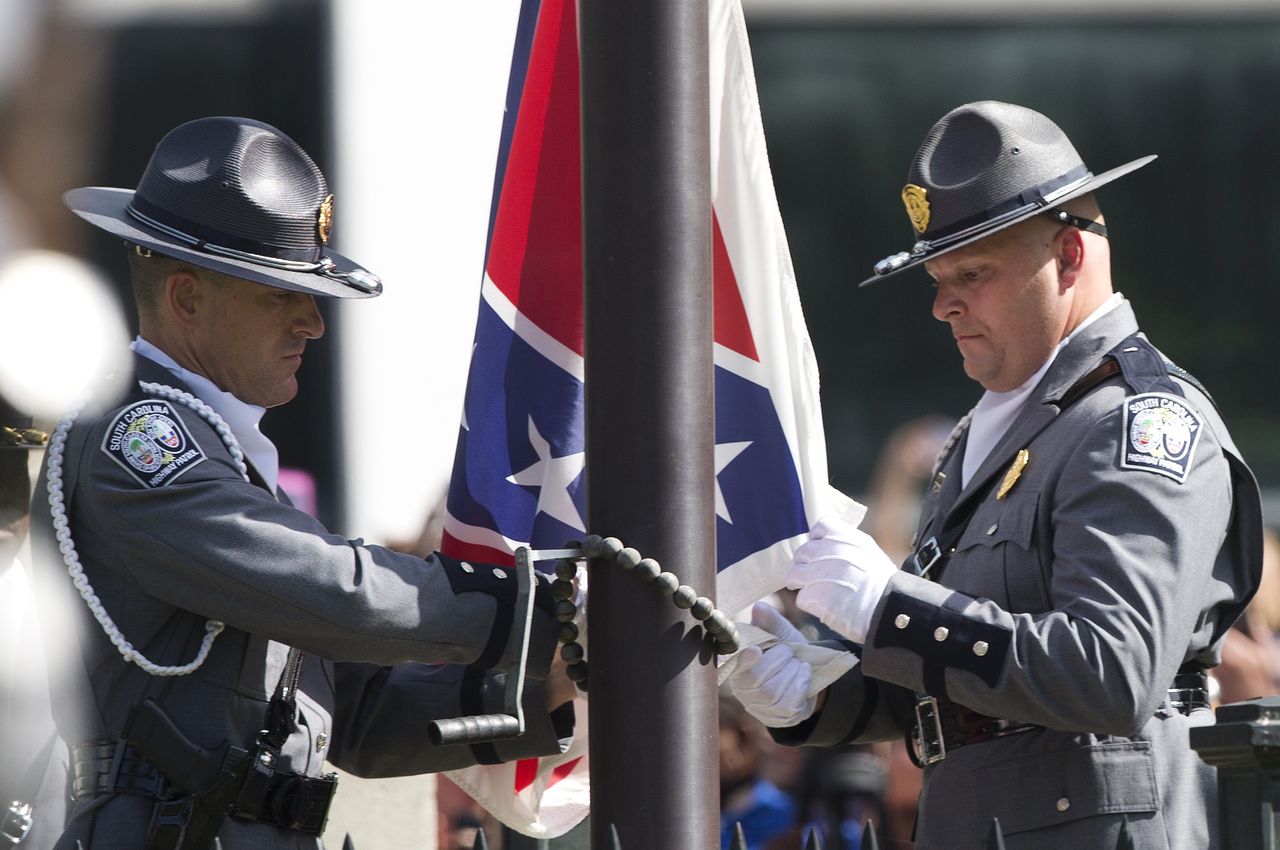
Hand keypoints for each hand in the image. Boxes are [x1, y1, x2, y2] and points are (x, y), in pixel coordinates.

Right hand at [725, 603, 816, 726]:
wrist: (806, 676)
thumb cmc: (787, 652)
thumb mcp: (781, 633)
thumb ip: (770, 621)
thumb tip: (759, 607)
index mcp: (737, 666)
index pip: (735, 665)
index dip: (744, 660)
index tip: (756, 650)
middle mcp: (742, 689)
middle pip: (757, 679)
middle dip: (780, 661)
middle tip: (789, 652)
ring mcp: (758, 707)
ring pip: (773, 693)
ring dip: (792, 674)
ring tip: (799, 664)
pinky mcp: (776, 719)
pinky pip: (788, 705)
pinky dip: (801, 686)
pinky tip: (804, 676)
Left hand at [786, 516, 897, 643]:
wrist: (890, 609)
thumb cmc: (885, 585)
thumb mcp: (870, 552)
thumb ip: (848, 545)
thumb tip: (832, 546)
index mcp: (844, 536)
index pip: (819, 528)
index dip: (818, 542)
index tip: (823, 554)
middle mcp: (828, 550)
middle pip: (802, 552)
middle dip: (807, 566)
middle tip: (819, 578)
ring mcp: (817, 572)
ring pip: (793, 574)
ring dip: (802, 584)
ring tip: (817, 594)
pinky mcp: (813, 595)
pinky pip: (800, 598)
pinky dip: (810, 604)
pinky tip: (825, 608)